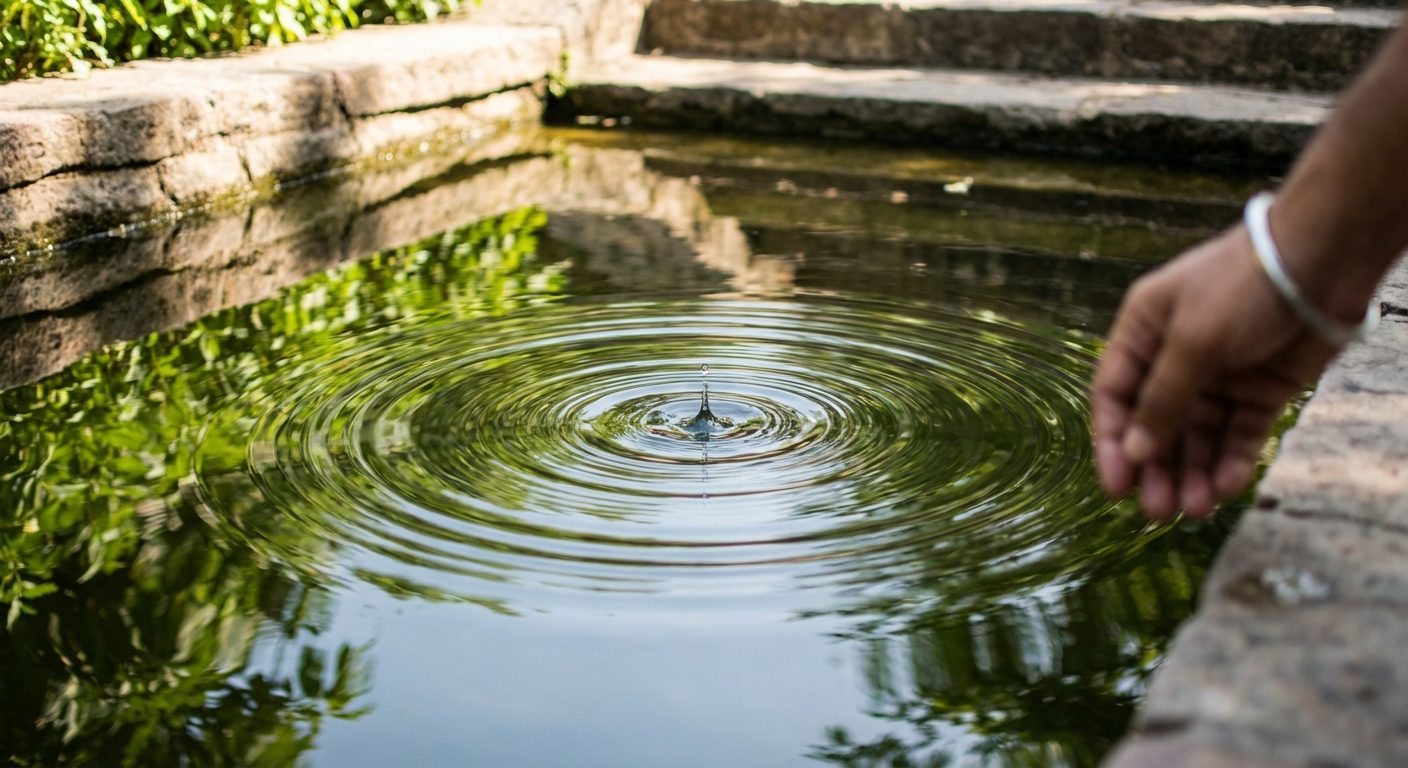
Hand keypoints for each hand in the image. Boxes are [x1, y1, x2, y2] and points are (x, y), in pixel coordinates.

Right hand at [1092, 226, 1338, 519]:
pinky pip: (1237, 435)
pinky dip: (1230, 461)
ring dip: (1193, 472)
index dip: (1114, 442)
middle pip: (1156, 424)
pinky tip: (1226, 486)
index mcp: (1143, 332)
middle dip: (1157, 468)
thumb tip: (1135, 453)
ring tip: (1195, 509)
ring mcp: (1219, 377)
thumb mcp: (1192, 342)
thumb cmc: (1241, 287)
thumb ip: (1162, 400)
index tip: (1117, 486)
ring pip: (1197, 437)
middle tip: (1158, 510)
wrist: (1321, 263)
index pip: (1116, 395)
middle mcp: (1175, 357)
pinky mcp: (1258, 391)